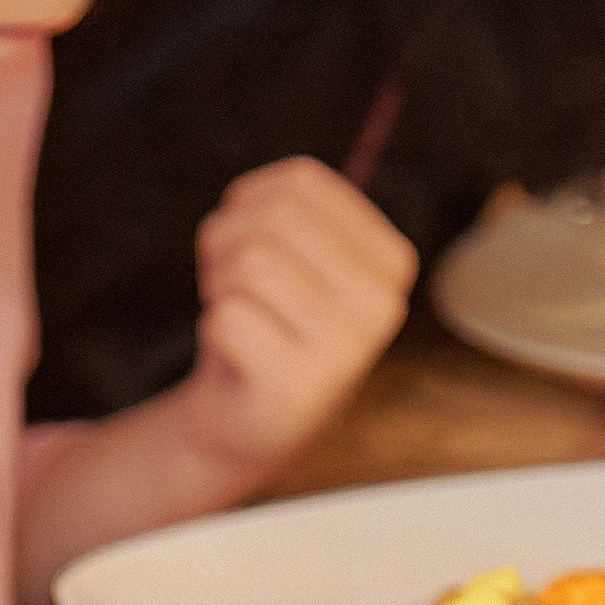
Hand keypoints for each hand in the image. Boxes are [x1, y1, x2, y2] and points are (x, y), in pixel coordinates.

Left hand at [184, 158, 416, 484]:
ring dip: (218, 283)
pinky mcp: (300, 387)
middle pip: (275, 216)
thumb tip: (248, 195)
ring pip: (252, 261)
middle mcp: (383, 303)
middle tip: (229, 283)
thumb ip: (285, 209)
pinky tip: (234, 352)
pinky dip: (212, 328)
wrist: (249, 423)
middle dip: (228, 240)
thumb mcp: (292, 254)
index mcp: (392, 260)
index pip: (301, 181)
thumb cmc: (267, 323)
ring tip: (231, 311)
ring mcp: (347, 349)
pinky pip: (227, 318)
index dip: (250, 202)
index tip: (251, 246)